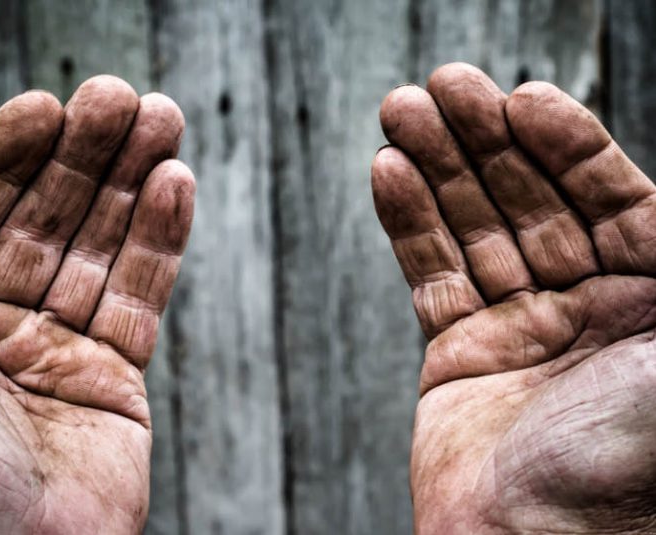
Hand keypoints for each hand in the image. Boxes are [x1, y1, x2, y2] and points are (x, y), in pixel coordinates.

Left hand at [0, 76, 193, 532]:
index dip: (11, 158)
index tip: (47, 107)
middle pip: (50, 218)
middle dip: (85, 156)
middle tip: (121, 99)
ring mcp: (61, 345)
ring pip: (104, 246)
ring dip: (133, 182)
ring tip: (163, 123)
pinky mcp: (116, 374)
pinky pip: (143, 295)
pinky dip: (163, 240)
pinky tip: (176, 187)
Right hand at [372, 64, 655, 532]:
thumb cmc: (634, 467)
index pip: (610, 195)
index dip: (565, 142)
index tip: (519, 99)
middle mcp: (592, 308)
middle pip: (532, 201)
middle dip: (484, 140)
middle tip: (438, 87)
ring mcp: (523, 330)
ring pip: (474, 229)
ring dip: (436, 168)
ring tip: (399, 111)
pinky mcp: (461, 355)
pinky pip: (431, 275)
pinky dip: (407, 223)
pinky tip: (388, 173)